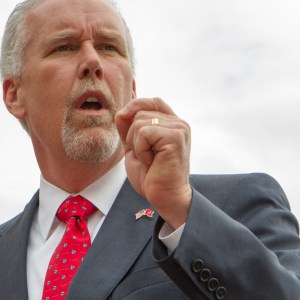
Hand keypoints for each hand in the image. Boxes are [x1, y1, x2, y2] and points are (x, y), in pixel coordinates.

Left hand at [115, 98, 191, 227]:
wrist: (164, 197)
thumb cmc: (151, 176)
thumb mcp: (134, 148)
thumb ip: (128, 129)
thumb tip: (121, 112)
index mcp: (172, 124)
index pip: (152, 102)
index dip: (135, 105)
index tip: (123, 119)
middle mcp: (178, 123)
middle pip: (140, 112)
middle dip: (132, 135)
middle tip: (145, 156)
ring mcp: (178, 128)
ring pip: (139, 122)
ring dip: (136, 145)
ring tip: (149, 159)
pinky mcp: (175, 136)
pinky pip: (144, 132)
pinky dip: (141, 150)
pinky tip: (151, 161)